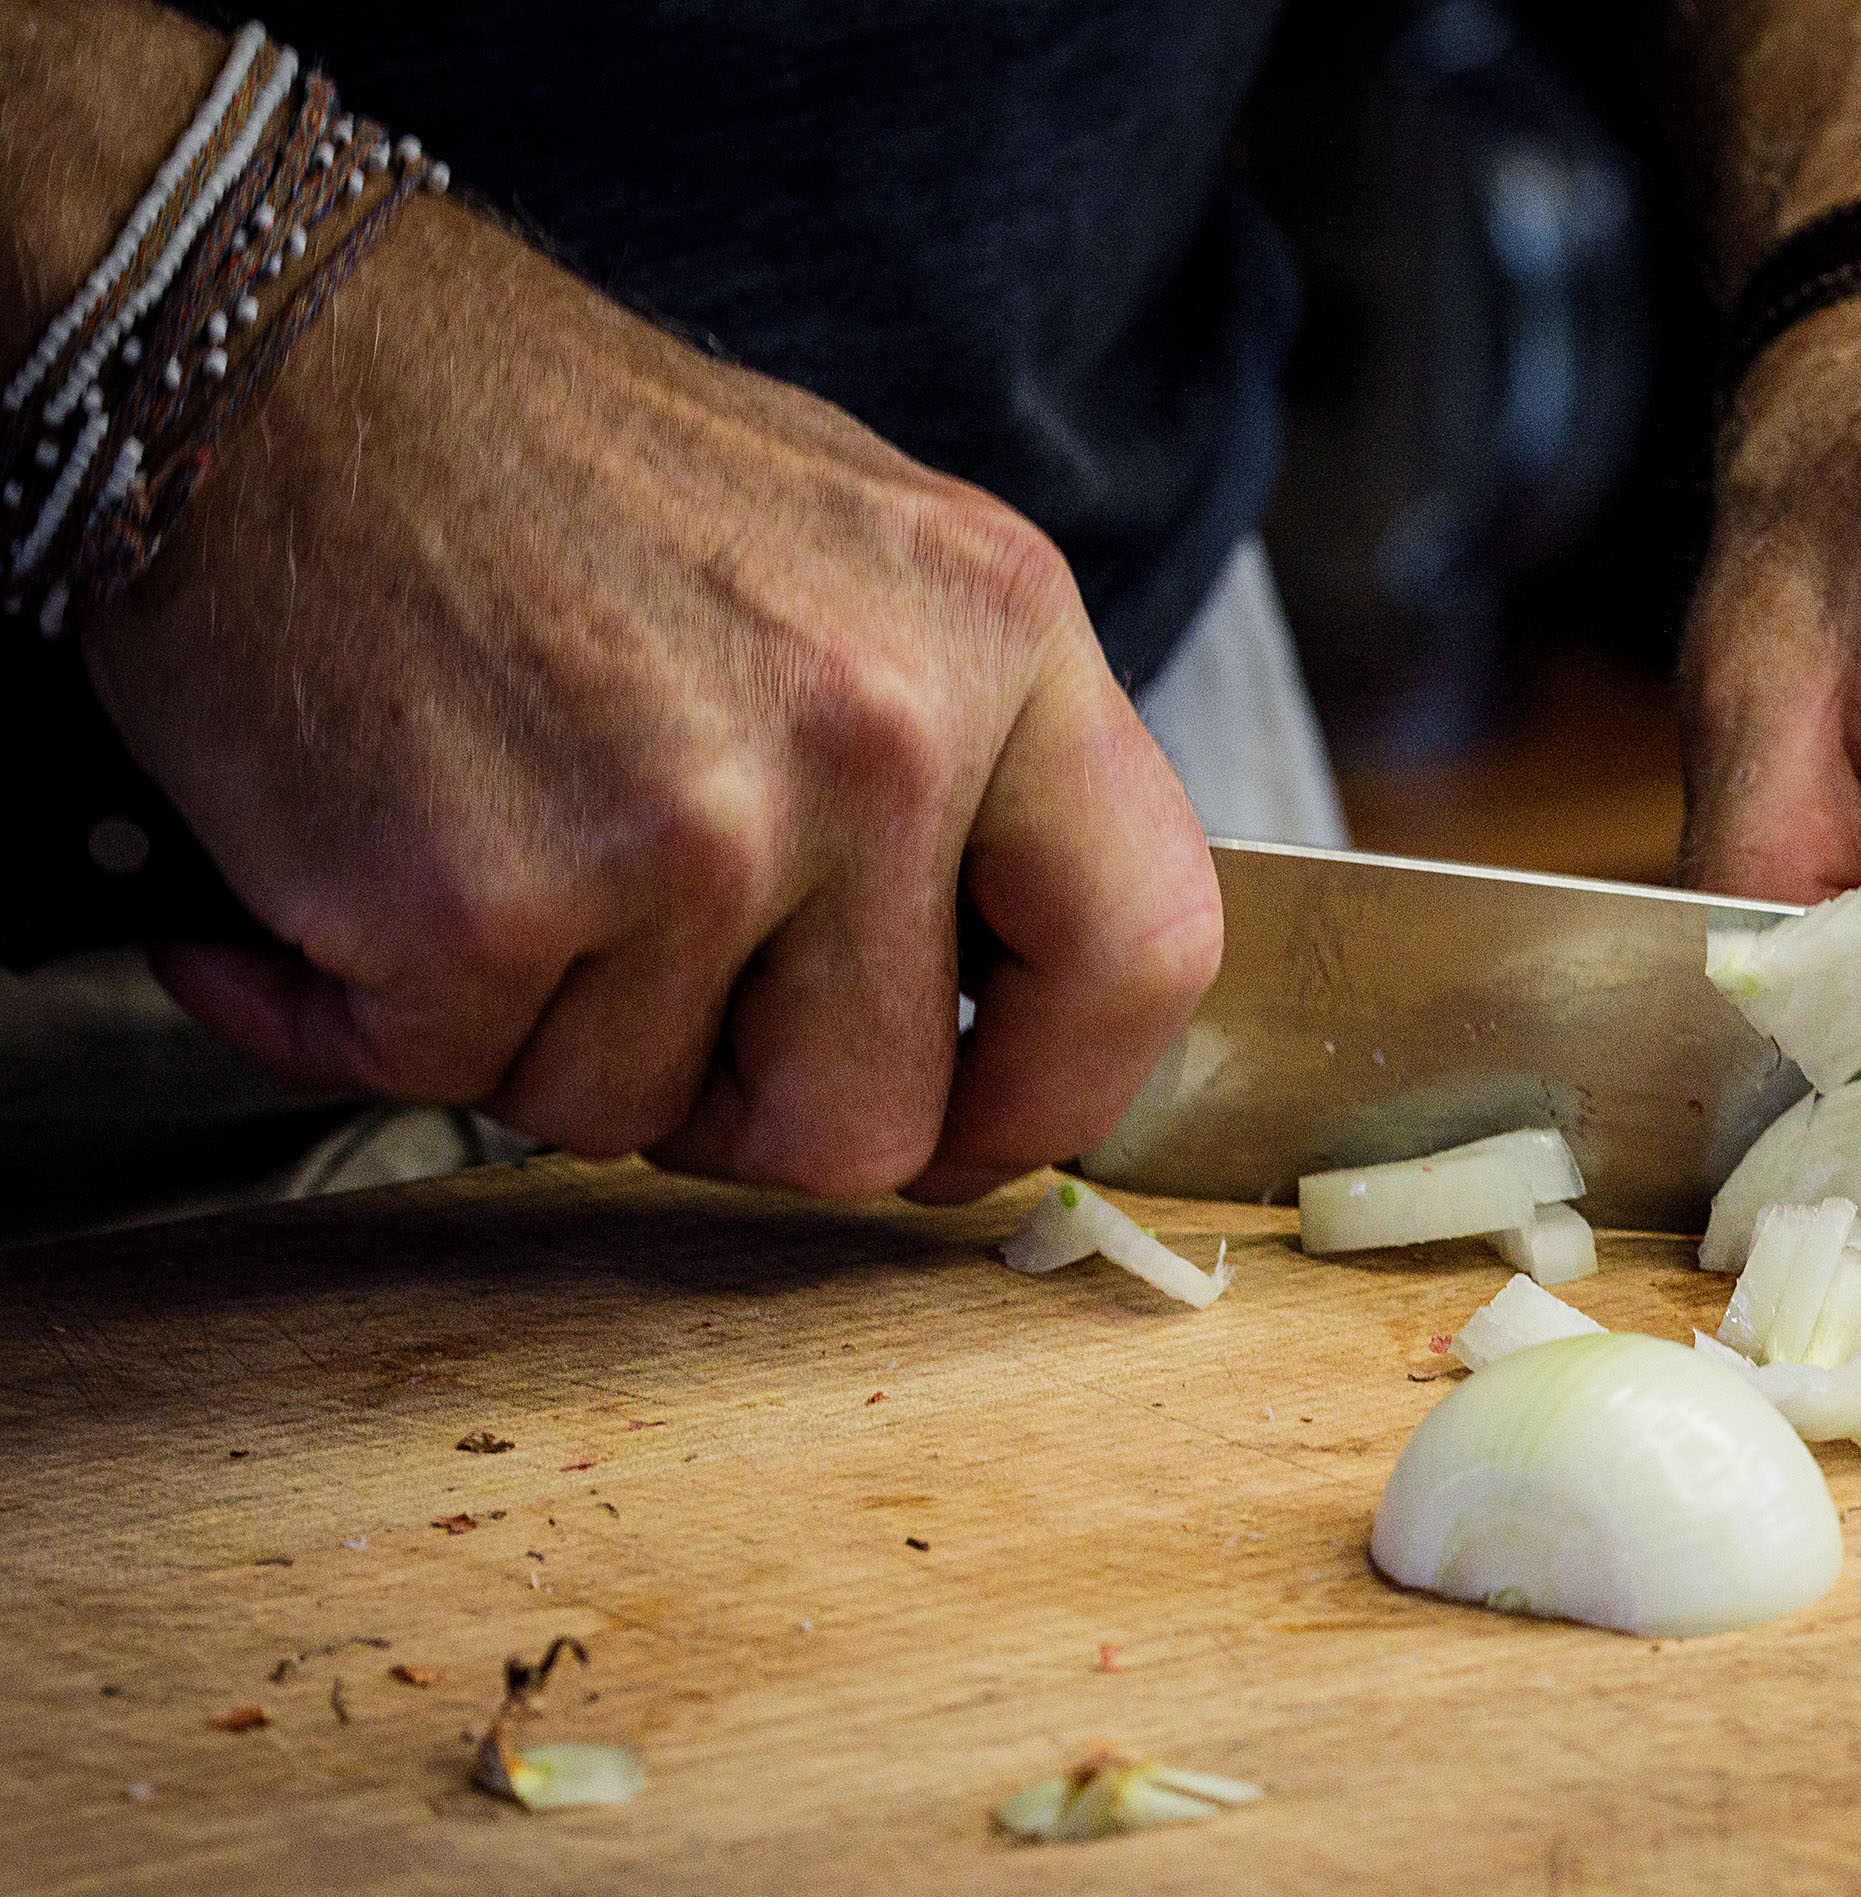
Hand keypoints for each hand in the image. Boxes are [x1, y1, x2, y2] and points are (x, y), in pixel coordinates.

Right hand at [81, 199, 1219, 1201]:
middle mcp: (878, 735)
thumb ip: (972, 769)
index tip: (972, 1125)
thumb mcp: (859, 556)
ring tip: (489, 854)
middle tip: (645, 1002)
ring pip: (641, 1116)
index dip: (1057, 1094)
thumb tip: (1023, 1013)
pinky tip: (344, 876)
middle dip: (745, 1113)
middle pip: (872, 1120)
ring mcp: (688, 826)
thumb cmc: (554, 464)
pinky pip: (456, 1078)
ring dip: (543, 1036)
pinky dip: (369, 1014)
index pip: (1147, 952)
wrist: (257, 351)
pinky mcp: (483, 901)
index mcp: (1002, 634)